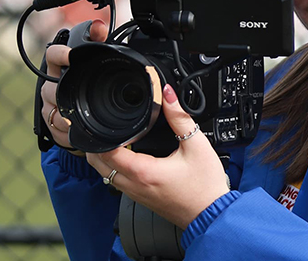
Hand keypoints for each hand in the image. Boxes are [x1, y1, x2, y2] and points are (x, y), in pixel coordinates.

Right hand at [39, 19, 107, 149]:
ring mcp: (49, 107)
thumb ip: (96, 42)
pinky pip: (58, 130)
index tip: (70, 55)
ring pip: (54, 111)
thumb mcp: (93, 63)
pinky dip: (69, 132)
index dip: (58, 54)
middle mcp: (49, 87)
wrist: (81, 115)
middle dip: (65, 93)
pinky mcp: (51, 126)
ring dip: (68, 114)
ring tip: (82, 115)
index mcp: (58, 68)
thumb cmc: (87, 84)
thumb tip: (99, 26)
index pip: (52, 55)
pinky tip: (78, 131)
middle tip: (83, 94)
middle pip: (51, 88)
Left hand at [86, 84, 230, 228]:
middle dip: (96, 144)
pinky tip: (128, 157)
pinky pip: (117, 182)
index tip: (106, 120)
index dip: (102, 134)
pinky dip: (114, 168)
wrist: (211, 214)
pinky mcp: (140, 198)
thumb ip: (180, 118)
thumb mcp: (196, 145)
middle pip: (98, 164)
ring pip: (105, 174)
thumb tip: (169, 95)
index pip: (107, 151)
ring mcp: (135, 194)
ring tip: (116, 139)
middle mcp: (134, 186)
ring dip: (104, 157)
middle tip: (105, 127)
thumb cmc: (205, 186)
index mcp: (143, 172)